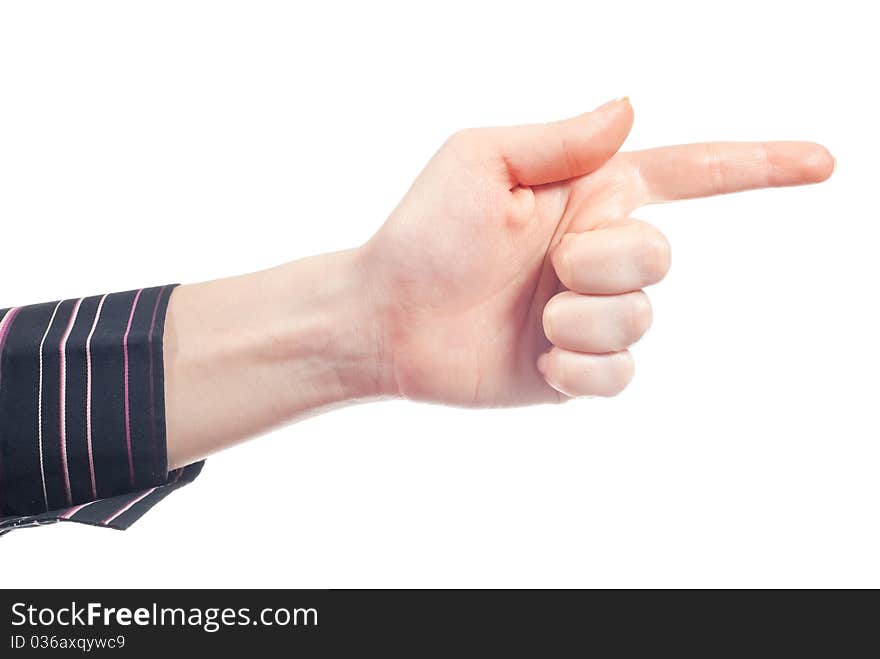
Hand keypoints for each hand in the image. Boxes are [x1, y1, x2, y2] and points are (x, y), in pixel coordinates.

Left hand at [360, 98, 833, 404]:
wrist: (385, 318)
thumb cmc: (422, 233)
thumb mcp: (480, 160)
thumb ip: (560, 137)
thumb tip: (631, 106)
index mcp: (586, 196)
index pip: (688, 174)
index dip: (757, 166)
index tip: (821, 163)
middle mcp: (596, 252)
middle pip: (661, 256)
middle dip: (608, 263)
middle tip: (550, 266)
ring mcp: (587, 313)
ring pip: (638, 319)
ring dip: (580, 319)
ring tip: (529, 318)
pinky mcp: (574, 368)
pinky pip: (617, 375)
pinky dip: (578, 369)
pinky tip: (537, 360)